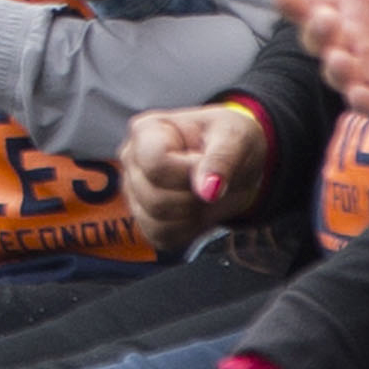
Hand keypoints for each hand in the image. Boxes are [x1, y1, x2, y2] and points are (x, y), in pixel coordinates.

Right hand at [120, 102, 269, 249]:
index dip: (188, 173)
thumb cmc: (230, 140)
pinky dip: (188, 230)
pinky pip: (161, 237)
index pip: (156, 164)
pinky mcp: (144, 217)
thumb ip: (222, 159)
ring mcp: (133, 190)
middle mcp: (131, 159)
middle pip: (155, 198)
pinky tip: (199, 209)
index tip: (207, 162)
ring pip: (156, 222)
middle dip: (194, 197)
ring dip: (193, 215)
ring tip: (205, 193)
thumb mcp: (236, 137)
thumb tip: (208, 191)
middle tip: (211, 180)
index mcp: (146, 130)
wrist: (236, 162)